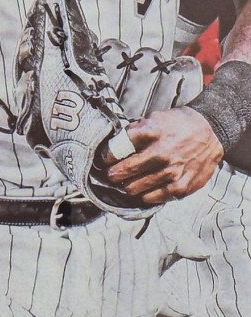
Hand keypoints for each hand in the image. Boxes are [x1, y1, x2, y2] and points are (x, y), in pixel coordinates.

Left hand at [104, 107, 222, 204]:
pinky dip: (144, 195)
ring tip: (127, 182)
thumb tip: (112, 147)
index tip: (106, 160)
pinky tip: (144, 190)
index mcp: (150, 133)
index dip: (107, 157)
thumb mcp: (153, 119)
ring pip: (134, 188)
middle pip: (123, 172)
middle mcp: (161, 154)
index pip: (117, 149)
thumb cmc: (178, 125)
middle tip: (113, 174)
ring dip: (126, 186)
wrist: (211, 131)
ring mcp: (172, 172)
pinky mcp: (182, 186)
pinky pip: (153, 198)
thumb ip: (132, 132)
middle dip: (113, 174)